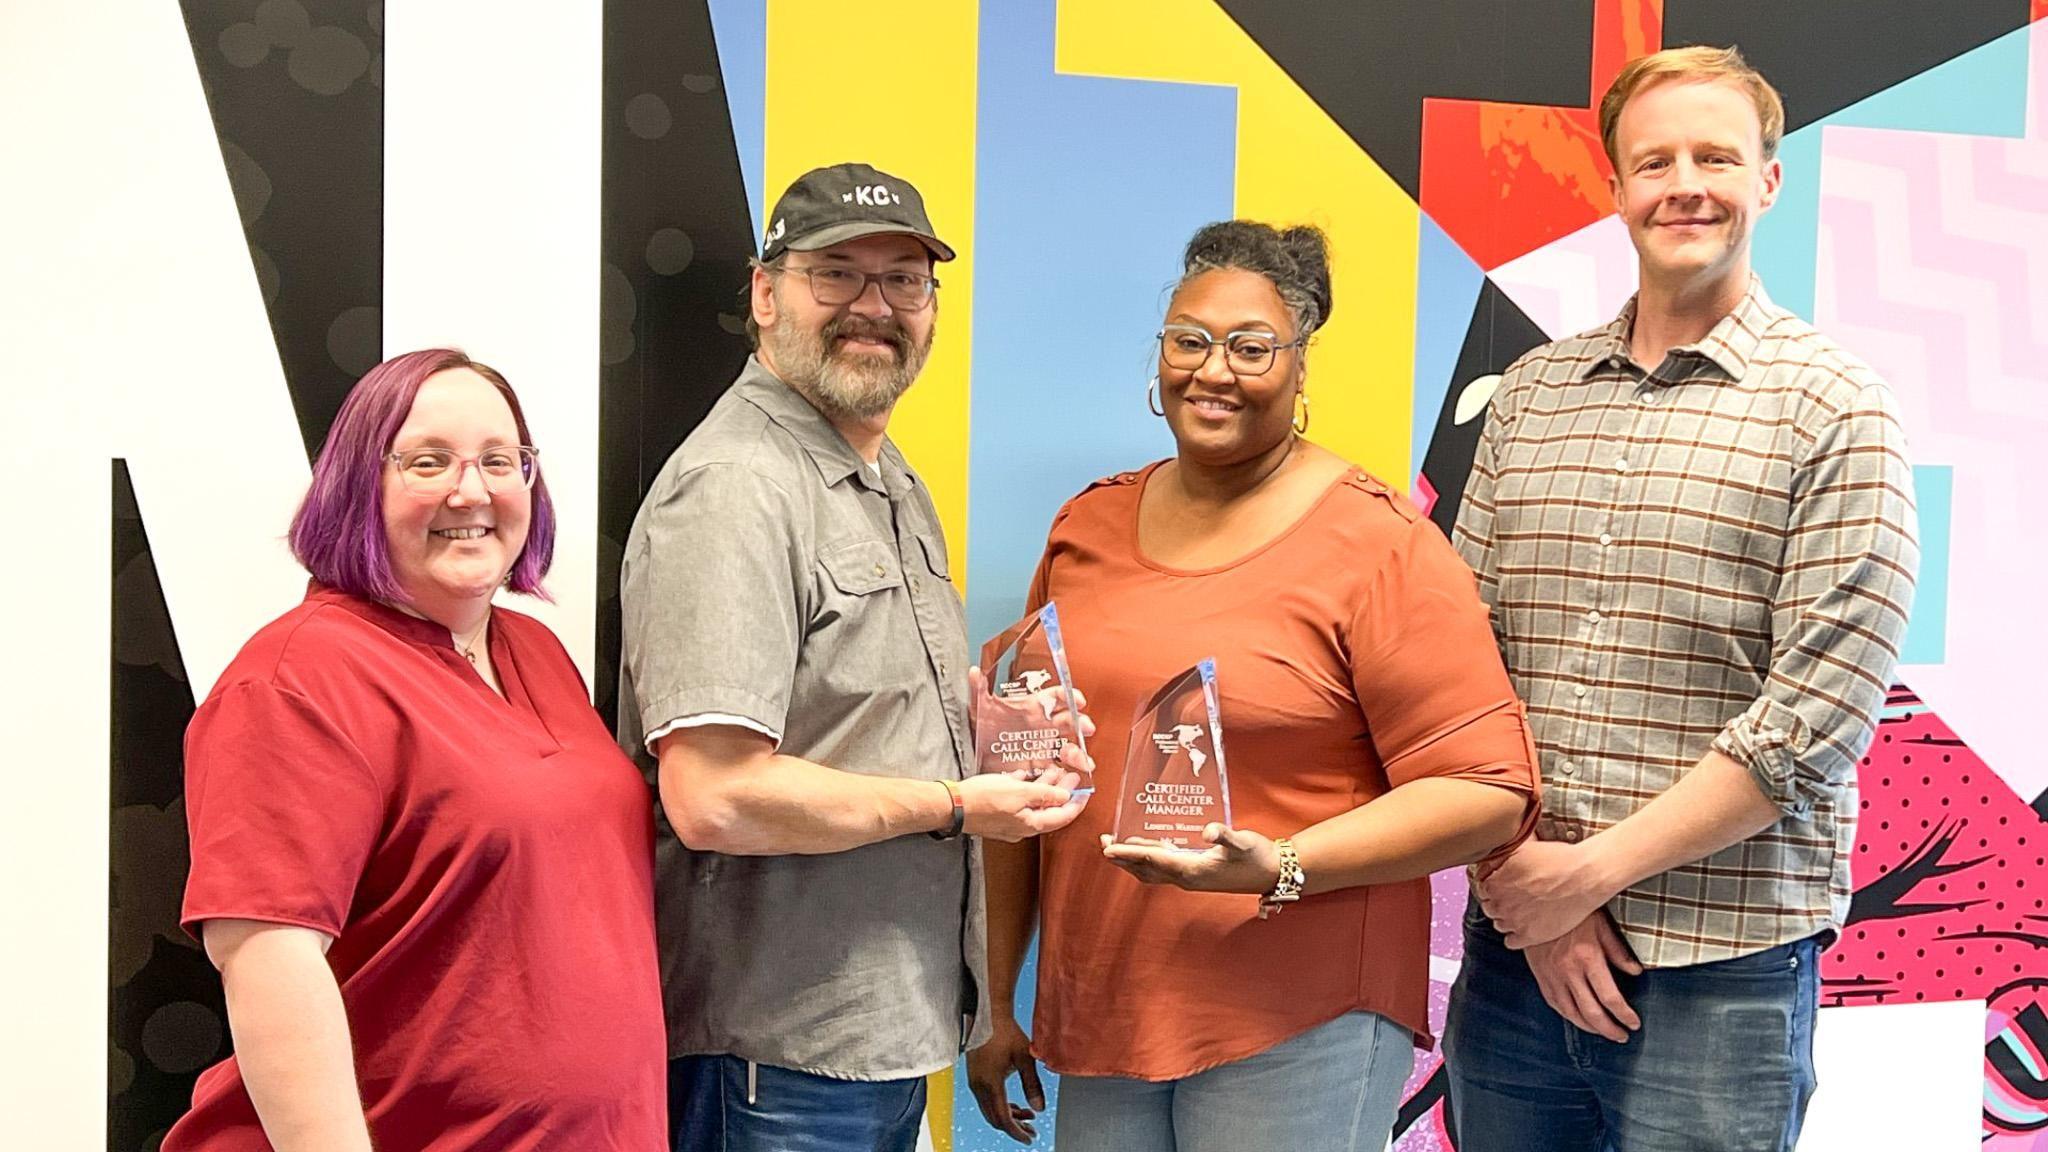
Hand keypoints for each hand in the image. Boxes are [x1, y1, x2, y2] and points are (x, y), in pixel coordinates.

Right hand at [957, 773, 1078, 841]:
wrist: (952, 806)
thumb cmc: (982, 800)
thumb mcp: (1019, 792)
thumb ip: (1044, 794)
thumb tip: (1065, 796)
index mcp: (1031, 824)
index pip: (1062, 816)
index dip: (1076, 803)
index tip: (1086, 790)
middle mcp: (1022, 827)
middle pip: (1049, 810)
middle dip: (1062, 792)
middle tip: (1071, 776)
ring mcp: (1010, 822)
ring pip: (1034, 805)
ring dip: (1045, 788)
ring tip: (1053, 771)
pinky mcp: (998, 815)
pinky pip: (1019, 803)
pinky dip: (1027, 790)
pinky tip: (1027, 776)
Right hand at [966, 1016, 1044, 1142]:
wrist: (988, 1015)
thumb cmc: (1006, 1032)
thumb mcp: (1025, 1058)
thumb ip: (1032, 1084)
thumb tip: (1040, 1108)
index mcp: (991, 1083)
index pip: (1003, 1118)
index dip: (1017, 1132)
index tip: (1029, 1138)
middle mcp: (979, 1086)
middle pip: (995, 1118)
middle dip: (1013, 1127)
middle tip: (1031, 1131)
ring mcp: (975, 1082)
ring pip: (990, 1110)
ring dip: (1008, 1117)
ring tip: (1028, 1116)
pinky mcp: (975, 1077)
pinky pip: (986, 1100)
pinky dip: (1001, 1106)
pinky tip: (1016, 1105)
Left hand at [968, 669, 1098, 786]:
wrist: (976, 756)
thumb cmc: (983, 728)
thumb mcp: (979, 708)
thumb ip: (979, 689)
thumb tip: (973, 671)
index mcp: (1035, 707)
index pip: (1057, 697)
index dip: (1070, 697)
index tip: (1078, 700)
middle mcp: (1045, 725)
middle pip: (1070, 721)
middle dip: (1081, 723)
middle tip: (1085, 728)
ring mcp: (1046, 745)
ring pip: (1070, 746)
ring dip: (1078, 751)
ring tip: (1077, 757)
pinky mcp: (1043, 764)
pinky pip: (1061, 768)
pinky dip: (1069, 772)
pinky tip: (1071, 774)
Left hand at [1099, 824, 1280, 894]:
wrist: (1273, 873)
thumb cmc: (1258, 857)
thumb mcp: (1242, 843)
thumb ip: (1225, 836)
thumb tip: (1209, 831)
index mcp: (1193, 871)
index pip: (1153, 861)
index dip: (1129, 854)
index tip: (1108, 848)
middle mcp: (1187, 878)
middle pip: (1146, 870)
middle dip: (1123, 858)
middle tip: (1104, 843)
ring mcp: (1190, 879)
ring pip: (1152, 872)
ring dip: (1133, 861)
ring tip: (1116, 846)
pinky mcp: (1196, 874)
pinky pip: (1164, 869)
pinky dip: (1149, 860)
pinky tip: (1146, 848)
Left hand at [1476, 839, 1616, 948]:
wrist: (1585, 876)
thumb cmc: (1558, 859)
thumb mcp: (1522, 848)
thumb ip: (1499, 857)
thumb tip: (1487, 861)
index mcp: (1495, 881)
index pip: (1481, 889)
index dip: (1493, 887)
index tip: (1504, 886)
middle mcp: (1500, 902)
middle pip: (1489, 907)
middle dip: (1499, 902)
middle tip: (1516, 898)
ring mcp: (1514, 921)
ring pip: (1499, 924)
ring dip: (1507, 919)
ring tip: (1524, 911)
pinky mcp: (1529, 936)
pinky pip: (1510, 942)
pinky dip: (1516, 936)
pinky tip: (1528, 926)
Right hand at [1524, 912, 1642, 1042]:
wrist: (1533, 902)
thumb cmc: (1570, 910)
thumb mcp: (1600, 924)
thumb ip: (1618, 951)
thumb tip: (1635, 972)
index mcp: (1588, 958)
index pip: (1610, 997)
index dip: (1624, 1015)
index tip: (1633, 1023)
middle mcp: (1568, 971)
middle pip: (1591, 1012)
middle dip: (1609, 1029)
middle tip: (1621, 1036)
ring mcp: (1551, 975)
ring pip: (1571, 1013)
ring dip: (1589, 1027)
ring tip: (1603, 1031)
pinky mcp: (1540, 975)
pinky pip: (1554, 1003)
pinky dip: (1568, 1016)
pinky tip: (1578, 1018)